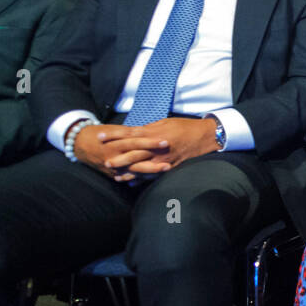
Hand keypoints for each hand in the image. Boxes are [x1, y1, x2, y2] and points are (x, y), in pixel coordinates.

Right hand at [72, 123, 167, 182]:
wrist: (79, 143)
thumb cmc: (101, 132)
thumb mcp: (116, 130)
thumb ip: (133, 132)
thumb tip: (151, 130)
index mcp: (116, 142)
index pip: (136, 141)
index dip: (150, 142)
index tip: (165, 142)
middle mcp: (115, 155)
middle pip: (136, 159)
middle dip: (152, 162)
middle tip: (169, 163)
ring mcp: (114, 167)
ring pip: (133, 171)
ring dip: (149, 173)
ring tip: (164, 170)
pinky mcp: (112, 174)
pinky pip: (128, 177)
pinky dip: (139, 179)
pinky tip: (153, 180)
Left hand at [104, 117, 218, 179]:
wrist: (205, 135)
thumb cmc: (185, 126)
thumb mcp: (165, 122)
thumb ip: (150, 128)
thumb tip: (136, 131)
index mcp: (154, 133)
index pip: (129, 134)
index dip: (113, 135)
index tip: (99, 136)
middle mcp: (156, 147)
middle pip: (132, 152)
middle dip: (118, 157)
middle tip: (104, 162)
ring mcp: (163, 158)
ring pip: (142, 166)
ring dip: (128, 172)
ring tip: (116, 176)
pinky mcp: (171, 166)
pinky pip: (154, 174)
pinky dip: (143, 179)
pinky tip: (133, 183)